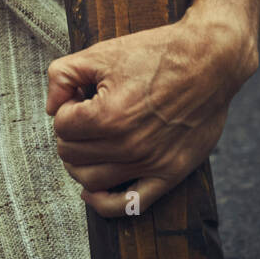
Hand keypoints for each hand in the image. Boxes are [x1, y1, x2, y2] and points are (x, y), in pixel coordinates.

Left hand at [46, 5, 257, 216]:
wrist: (208, 61)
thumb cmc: (156, 54)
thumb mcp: (101, 53)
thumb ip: (62, 75)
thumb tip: (51, 106)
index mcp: (108, 115)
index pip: (61, 126)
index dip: (65, 109)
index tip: (80, 98)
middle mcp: (128, 145)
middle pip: (71, 154)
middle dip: (69, 134)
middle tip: (84, 117)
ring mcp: (150, 163)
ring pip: (91, 181)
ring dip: (79, 163)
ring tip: (87, 142)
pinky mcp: (170, 173)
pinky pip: (130, 205)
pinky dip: (104, 204)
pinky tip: (91, 192)